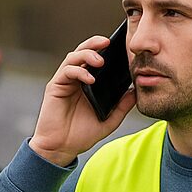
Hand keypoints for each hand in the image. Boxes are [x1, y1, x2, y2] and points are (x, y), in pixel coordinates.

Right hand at [29, 35, 135, 166]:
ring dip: (87, 54)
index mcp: (88, 84)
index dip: (106, 51)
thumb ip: (122, 106)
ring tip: (100, 61)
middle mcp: (76, 79)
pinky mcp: (55, 86)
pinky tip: (90, 79)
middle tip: (108, 42)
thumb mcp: (109, 121)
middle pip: (83, 51)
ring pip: (74, 56)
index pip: (96, 59)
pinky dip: (79, 71)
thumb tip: (135, 92)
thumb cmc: (81, 135)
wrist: (61, 149)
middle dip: (95, 43)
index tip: (121, 48)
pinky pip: (66, 71)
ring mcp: (65, 81)